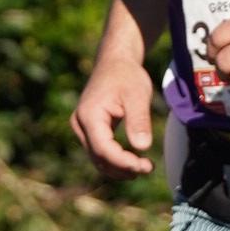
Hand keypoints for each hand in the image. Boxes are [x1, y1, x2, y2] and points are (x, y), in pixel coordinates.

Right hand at [70, 44, 155, 173]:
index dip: (123, 163)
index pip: (103, 150)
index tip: (145, 166)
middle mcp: (80, 125)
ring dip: (120, 168)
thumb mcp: (138, 94)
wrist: (115, 62)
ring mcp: (82, 129)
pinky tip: (134, 161)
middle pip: (99, 158)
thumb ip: (139, 120)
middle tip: (149, 168)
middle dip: (124, 168)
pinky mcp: (88, 131)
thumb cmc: (126, 75)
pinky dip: (116, 160)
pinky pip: (100, 152)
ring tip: (145, 166)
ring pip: (98, 159)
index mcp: (89, 116)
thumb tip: (142, 147)